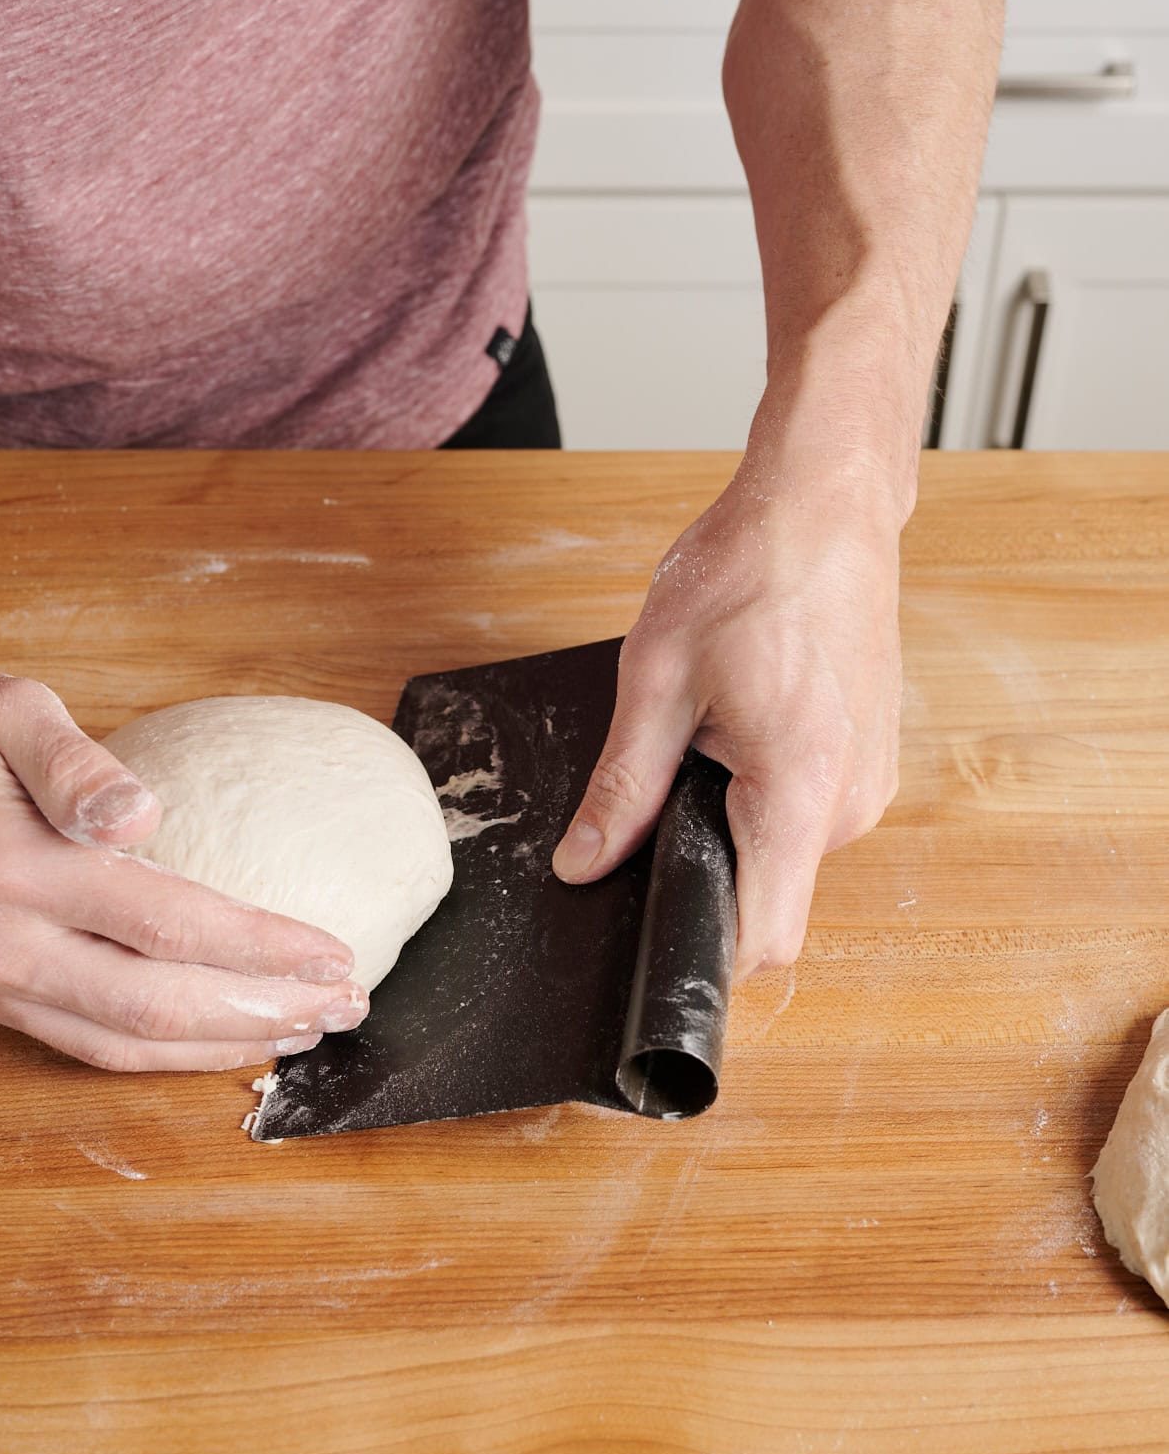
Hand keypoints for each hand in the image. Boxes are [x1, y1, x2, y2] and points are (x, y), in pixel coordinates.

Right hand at [0, 649, 366, 1068]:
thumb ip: (77, 761)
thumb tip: (145, 816)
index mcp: (9, 865)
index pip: (167, 922)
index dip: (261, 946)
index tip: (335, 953)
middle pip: (153, 1007)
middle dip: (262, 1012)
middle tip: (344, 1006)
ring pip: (117, 1044)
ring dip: (218, 1046)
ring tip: (301, 1032)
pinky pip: (75, 1042)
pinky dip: (154, 1053)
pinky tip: (211, 1040)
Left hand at [552, 456, 902, 979]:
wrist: (826, 504)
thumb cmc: (749, 573)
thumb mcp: (656, 681)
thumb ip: (623, 788)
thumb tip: (583, 865)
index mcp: (801, 791)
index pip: (764, 937)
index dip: (702, 948)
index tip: (653, 925)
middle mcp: (852, 803)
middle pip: (765, 894)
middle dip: (705, 861)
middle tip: (671, 773)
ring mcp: (870, 783)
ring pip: (782, 852)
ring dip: (735, 819)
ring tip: (715, 729)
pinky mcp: (871, 762)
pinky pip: (806, 812)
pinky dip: (766, 790)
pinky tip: (747, 721)